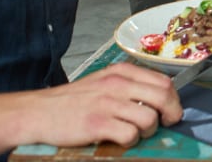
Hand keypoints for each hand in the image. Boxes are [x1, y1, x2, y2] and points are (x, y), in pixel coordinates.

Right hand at [17, 63, 180, 149]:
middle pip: (163, 96)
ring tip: (138, 133)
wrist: (37, 112)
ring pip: (149, 117)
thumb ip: (129, 85)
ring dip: (149, 130)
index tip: (172, 110)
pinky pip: (130, 134)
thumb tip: (159, 98)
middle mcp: (117, 84)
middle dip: (171, 113)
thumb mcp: (103, 82)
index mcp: (121, 72)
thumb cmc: (72, 101)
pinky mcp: (97, 124)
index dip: (174, 98)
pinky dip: (131, 140)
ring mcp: (107, 103)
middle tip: (166, 124)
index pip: (163, 81)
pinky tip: (121, 139)